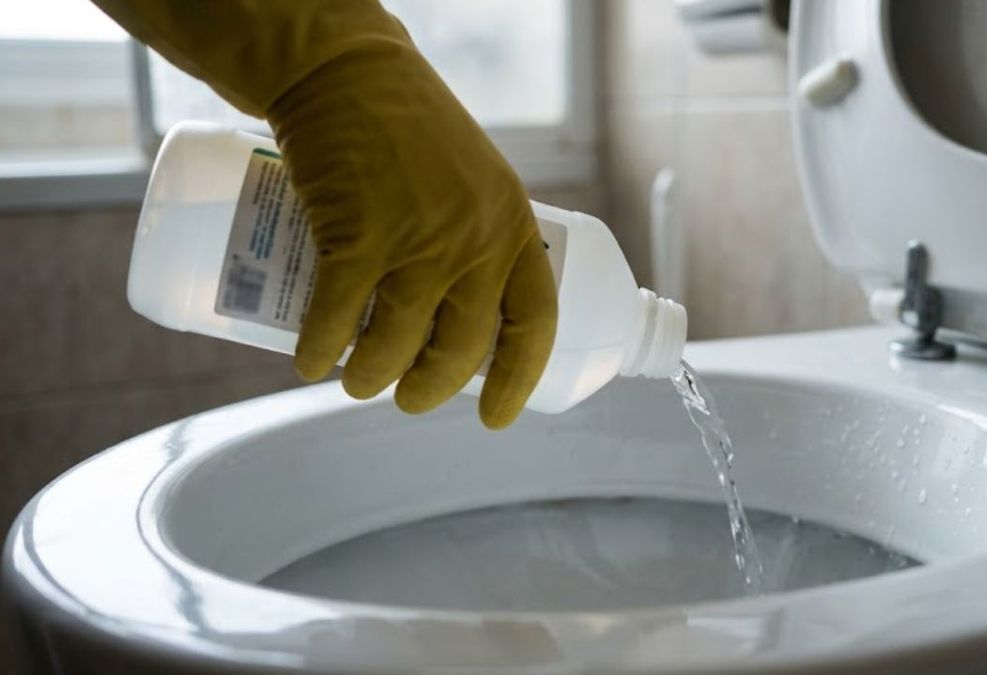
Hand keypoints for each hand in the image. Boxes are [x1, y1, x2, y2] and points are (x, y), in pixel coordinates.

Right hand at [269, 17, 556, 428]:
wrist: (346, 72)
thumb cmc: (408, 127)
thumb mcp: (474, 181)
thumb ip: (478, 238)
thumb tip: (460, 310)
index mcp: (512, 227)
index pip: (534, 322)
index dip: (518, 378)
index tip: (498, 416)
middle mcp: (475, 241)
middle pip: (461, 349)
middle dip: (431, 389)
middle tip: (407, 398)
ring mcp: (418, 242)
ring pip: (398, 345)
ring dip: (371, 379)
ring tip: (355, 381)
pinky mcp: (358, 237)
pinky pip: (339, 320)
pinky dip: (320, 351)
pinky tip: (309, 362)